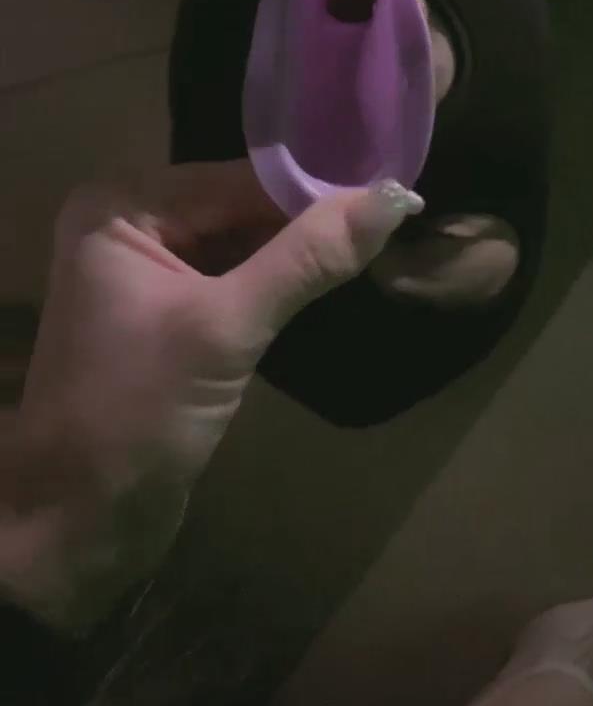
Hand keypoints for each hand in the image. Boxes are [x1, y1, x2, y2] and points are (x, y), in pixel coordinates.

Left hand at [2, 163, 422, 628]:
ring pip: (245, 246)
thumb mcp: (226, 329)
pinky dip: (281, 287)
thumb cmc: (136, 415)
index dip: (319, 189)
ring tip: (386, 248)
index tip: (402, 195)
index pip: (240, 179)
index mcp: (122, 204)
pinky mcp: (168, 317)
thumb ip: (308, 259)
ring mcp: (147, 272)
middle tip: (403, 225)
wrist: (77, 526)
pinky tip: (336, 286)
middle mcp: (129, 223)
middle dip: (313, 223)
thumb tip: (397, 196)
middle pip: (242, 207)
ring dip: (303, 256)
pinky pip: (236, 282)